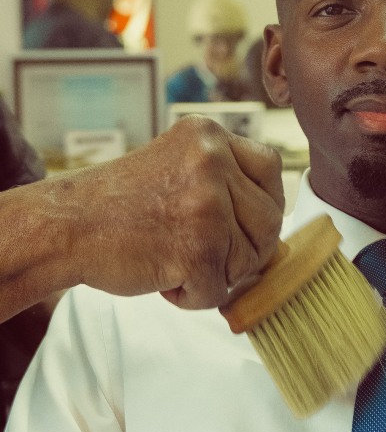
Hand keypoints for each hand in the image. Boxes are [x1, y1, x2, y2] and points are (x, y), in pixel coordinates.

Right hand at [66, 116, 284, 308]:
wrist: (64, 226)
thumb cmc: (119, 205)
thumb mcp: (180, 168)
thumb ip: (227, 183)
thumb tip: (275, 230)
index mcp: (209, 136)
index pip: (272, 168)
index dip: (262, 204)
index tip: (241, 223)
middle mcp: (213, 162)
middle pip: (269, 219)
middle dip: (244, 248)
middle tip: (203, 253)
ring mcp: (207, 204)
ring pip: (249, 259)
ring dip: (216, 274)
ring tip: (174, 260)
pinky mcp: (198, 248)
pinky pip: (219, 290)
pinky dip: (193, 296)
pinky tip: (163, 277)